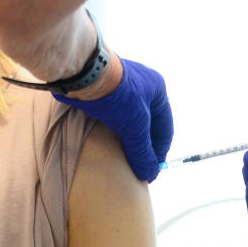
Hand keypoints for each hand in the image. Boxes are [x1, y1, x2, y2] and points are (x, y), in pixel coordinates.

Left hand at [56, 58, 172, 181]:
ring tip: (120, 157)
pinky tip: (105, 141)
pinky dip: (111, 129)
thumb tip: (150, 173)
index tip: (151, 170)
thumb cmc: (116, 96)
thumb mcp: (135, 127)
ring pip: (128, 119)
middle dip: (142, 145)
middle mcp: (141, 84)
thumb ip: (143, 152)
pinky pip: (111, 114)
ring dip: (125, 138)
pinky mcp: (102, 89)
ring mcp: (121, 85)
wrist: (82, 73)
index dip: (159, 151)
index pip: (164, 127)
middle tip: (136, 166)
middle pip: (146, 124)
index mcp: (156, 88)